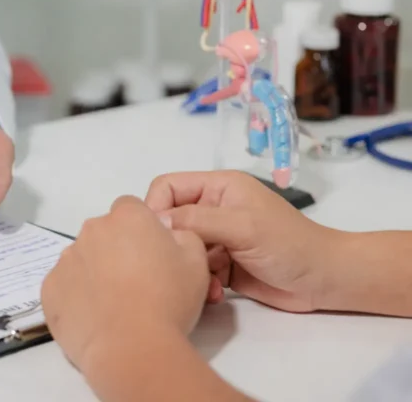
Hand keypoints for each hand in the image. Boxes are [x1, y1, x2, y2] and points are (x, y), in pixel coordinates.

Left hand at [40, 196, 209, 375]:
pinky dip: (75, 296)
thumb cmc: (168, 300)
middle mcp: (91, 230)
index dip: (141, 230)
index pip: (130, 209)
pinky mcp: (49, 288)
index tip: (150, 254)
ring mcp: (66, 259)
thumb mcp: (196, 260)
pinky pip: (64, 285)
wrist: (132, 346)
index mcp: (126, 216)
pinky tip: (94, 317)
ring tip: (114, 305)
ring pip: (82, 258)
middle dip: (115, 249)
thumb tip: (165, 233)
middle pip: (103, 232)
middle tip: (135, 282)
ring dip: (94, 272)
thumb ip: (182, 235)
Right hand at [146, 170, 340, 312]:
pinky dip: (202, 283)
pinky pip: (196, 270)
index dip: (156, 208)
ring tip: (206, 284)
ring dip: (190, 268)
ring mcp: (218, 238)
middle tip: (183, 264)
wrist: (326, 281)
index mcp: (218, 187)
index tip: (157, 236)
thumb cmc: (289, 244)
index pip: (168, 187)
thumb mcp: (241, 226)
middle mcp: (214, 209)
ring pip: (182, 249)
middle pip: (172, 221)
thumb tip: (156, 224)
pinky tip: (216, 294)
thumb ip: (197, 220)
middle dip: (175, 244)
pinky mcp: (223, 265)